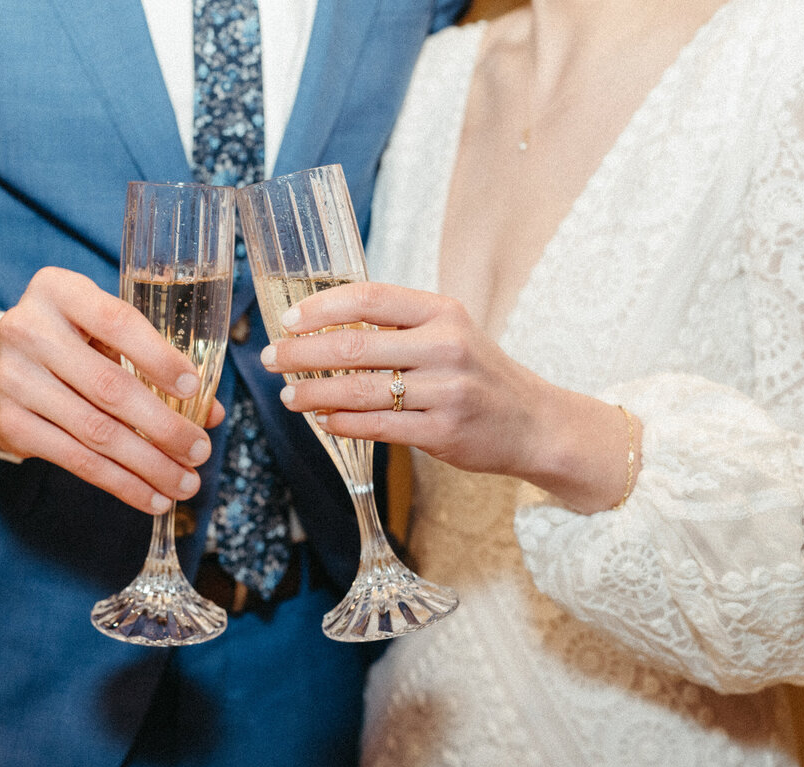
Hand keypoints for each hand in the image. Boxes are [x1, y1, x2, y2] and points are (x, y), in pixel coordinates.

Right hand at [0, 266, 224, 513]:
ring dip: (148, 464)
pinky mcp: (11, 423)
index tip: (192, 388)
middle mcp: (29, 330)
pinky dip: (120, 483)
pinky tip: (151, 497)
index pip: (116, 321)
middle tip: (200, 451)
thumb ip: (153, 359)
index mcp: (58, 291)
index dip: (158, 357)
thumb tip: (210, 412)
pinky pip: (76, 460)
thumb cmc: (68, 343)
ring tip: (185, 482)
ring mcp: (15, 378)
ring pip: (96, 431)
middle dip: (163, 426)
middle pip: (109, 386)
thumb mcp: (101, 332)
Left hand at [260, 281, 636, 512]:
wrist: (533, 423)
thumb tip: (324, 327)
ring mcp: (446, 390)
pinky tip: (323, 420)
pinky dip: (343, 423)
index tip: (288, 320)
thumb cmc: (478, 374)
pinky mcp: (442, 431)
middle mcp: (445, 346)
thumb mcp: (448, 333)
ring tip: (289, 395)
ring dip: (314, 393)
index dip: (321, 308)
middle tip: (271, 359)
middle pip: (355, 346)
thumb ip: (397, 327)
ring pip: (361, 390)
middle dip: (302, 353)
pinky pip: (378, 426)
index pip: (368, 297)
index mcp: (442, 311)